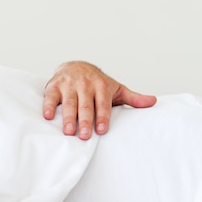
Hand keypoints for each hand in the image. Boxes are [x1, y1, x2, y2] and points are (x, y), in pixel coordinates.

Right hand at [42, 61, 156, 139]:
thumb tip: (154, 102)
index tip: (101, 130)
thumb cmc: (99, 83)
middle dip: (85, 121)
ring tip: (68, 132)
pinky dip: (48, 106)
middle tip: (85, 136)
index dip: (102, 117)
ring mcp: (69, 85)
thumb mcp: (117, 89)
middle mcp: (86, 85)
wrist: (77, 65)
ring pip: (69, 103)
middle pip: (86, 105)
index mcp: (102, 87)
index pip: (103, 104)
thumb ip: (134, 98)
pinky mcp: (54, 86)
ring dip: (68, 117)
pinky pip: (50, 96)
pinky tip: (48, 116)